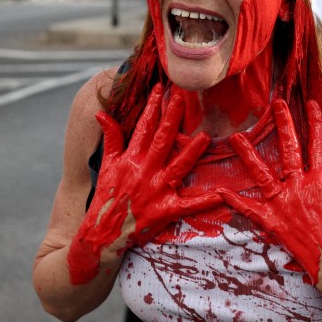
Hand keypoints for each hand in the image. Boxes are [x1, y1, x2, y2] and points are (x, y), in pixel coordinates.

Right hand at [67, 84, 214, 283]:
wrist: (103, 233)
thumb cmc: (107, 196)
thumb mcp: (106, 165)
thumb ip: (110, 138)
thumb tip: (101, 113)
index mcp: (130, 158)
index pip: (143, 127)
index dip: (152, 106)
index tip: (161, 88)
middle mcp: (144, 171)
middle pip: (162, 139)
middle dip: (173, 116)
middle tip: (184, 96)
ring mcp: (155, 190)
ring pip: (177, 166)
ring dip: (192, 152)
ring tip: (205, 136)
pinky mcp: (164, 210)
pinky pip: (187, 205)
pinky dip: (203, 202)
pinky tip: (220, 195)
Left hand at [221, 99, 321, 308]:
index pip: (319, 144)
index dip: (317, 122)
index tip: (313, 102)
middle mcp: (300, 187)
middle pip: (290, 150)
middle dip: (284, 125)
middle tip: (277, 104)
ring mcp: (284, 204)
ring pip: (262, 175)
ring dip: (249, 155)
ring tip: (236, 137)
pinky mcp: (272, 222)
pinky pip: (249, 210)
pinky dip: (234, 201)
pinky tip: (219, 190)